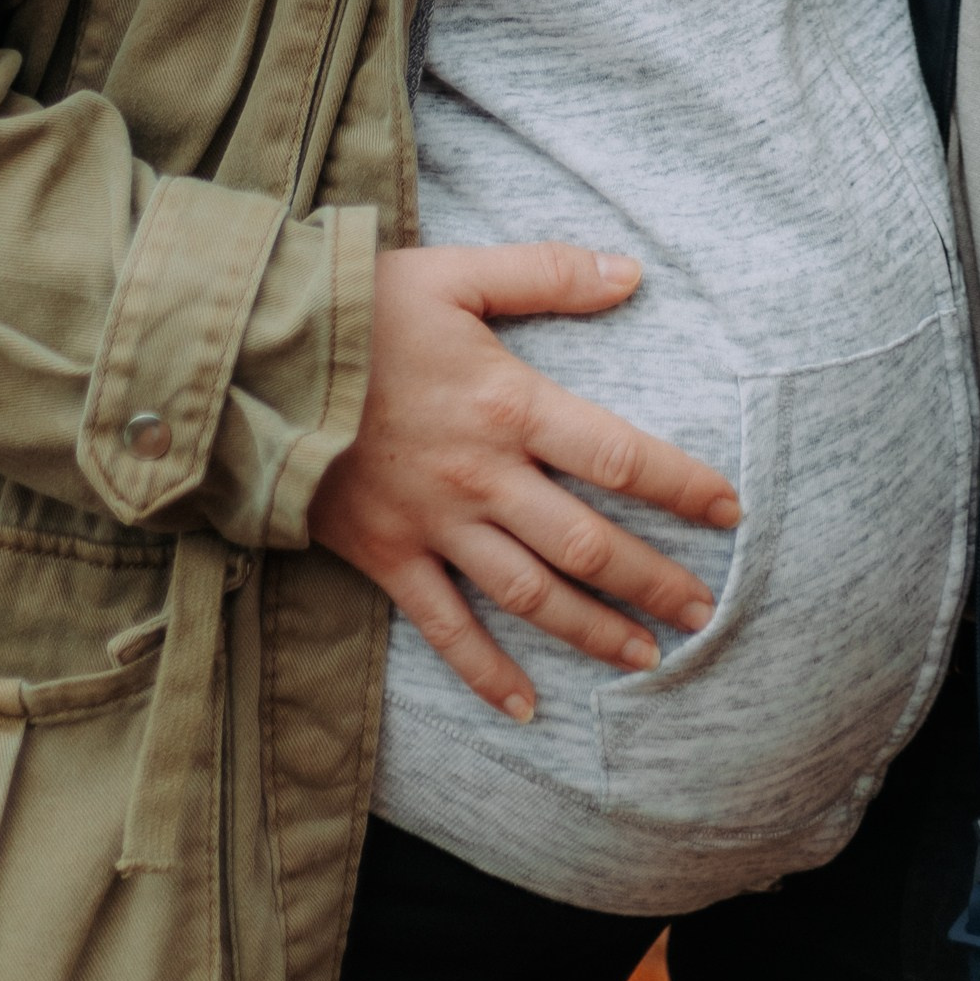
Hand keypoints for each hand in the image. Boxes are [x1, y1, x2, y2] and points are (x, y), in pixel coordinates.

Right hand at [308, 241, 742, 720]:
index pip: (618, 455)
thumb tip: (632, 272)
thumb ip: (547, 272)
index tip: (730, 512)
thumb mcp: (456, 272)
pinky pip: (444, 629)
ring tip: (649, 658)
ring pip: (531, 596)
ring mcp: (433, 526)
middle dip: (654, 580)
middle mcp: (482, 477)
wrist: (248, 364)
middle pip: (587, 543)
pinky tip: (526, 708)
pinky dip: (486, 673)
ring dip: (593, 631)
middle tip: (708, 612)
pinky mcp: (384, 558)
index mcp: (508, 404)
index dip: (680, 486)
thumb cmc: (354, 309)